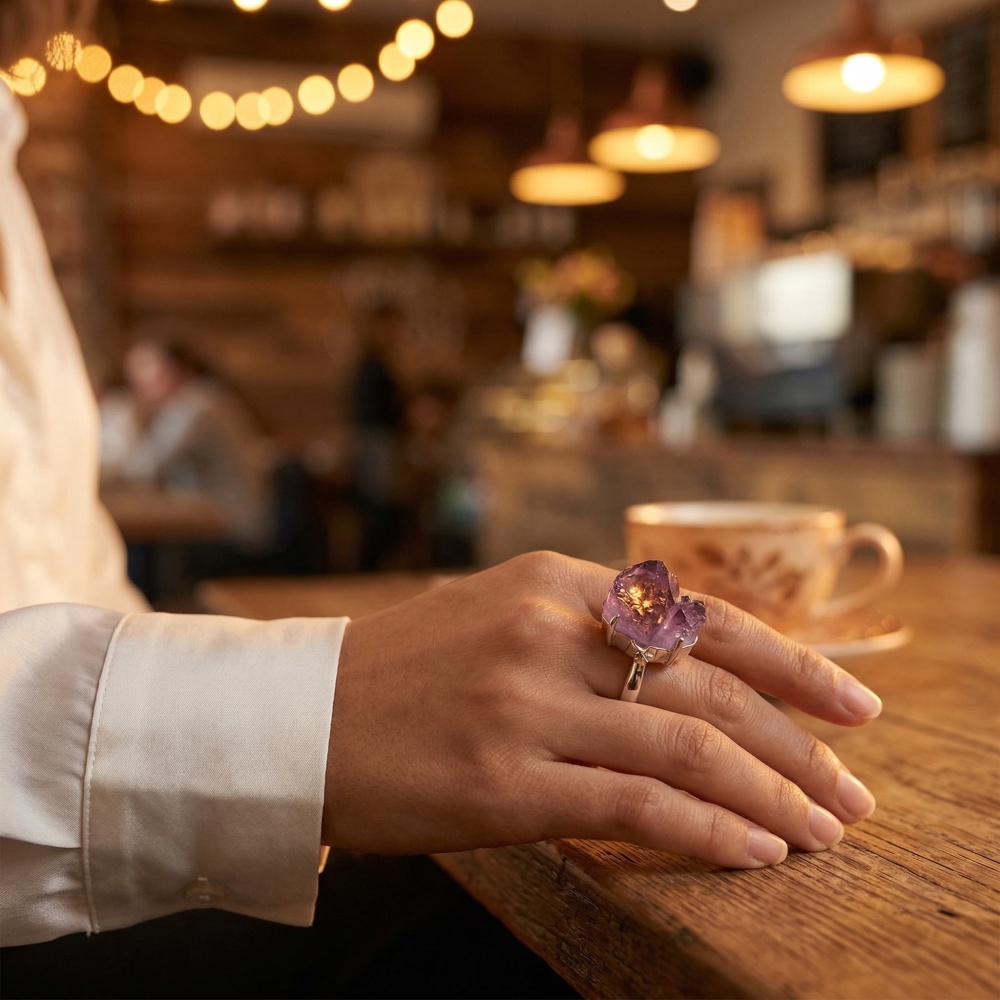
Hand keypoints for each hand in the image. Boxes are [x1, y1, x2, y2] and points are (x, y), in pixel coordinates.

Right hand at [324, 551, 880, 867]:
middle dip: (800, 742)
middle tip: (855, 788)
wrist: (302, 717)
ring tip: (823, 830)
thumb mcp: (503, 612)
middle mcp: (550, 632)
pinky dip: (707, 830)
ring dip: (773, 793)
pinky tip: (755, 851)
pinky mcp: (505, 783)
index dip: (792, 665)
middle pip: (711, 686)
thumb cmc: (409, 668)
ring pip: (688, 746)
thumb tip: (691, 664)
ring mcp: (527, 706)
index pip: (704, 620)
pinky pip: (636, 805)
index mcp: (556, 581)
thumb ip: (591, 627)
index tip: (854, 705)